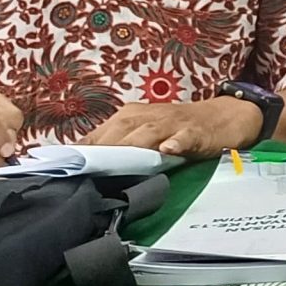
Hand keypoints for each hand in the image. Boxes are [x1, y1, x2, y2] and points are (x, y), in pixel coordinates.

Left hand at [84, 98, 262, 158]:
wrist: (224, 116)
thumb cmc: (179, 128)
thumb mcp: (146, 133)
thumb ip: (119, 146)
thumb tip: (83, 165)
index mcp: (132, 116)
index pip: (101, 133)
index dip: (82, 150)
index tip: (61, 166)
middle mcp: (149, 116)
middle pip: (119, 130)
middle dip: (100, 149)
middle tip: (81, 169)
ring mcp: (173, 123)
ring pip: (147, 133)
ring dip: (131, 146)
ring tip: (116, 162)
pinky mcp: (197, 132)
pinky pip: (185, 137)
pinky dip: (176, 142)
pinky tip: (169, 150)